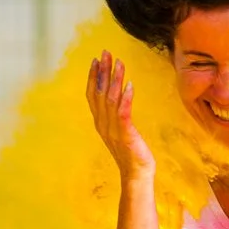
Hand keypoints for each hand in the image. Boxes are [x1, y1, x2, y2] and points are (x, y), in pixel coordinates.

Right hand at [87, 51, 154, 177]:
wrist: (136, 175)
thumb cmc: (130, 153)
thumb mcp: (119, 130)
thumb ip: (115, 114)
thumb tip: (118, 95)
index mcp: (100, 122)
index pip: (92, 95)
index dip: (93, 77)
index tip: (95, 60)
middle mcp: (103, 124)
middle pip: (99, 93)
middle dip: (102, 71)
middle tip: (105, 53)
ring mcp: (113, 130)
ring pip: (110, 99)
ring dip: (115, 80)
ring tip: (119, 63)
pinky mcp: (126, 135)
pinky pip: (124, 113)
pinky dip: (125, 98)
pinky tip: (130, 85)